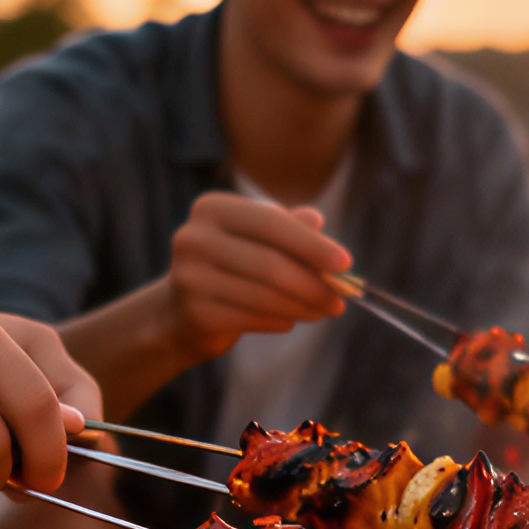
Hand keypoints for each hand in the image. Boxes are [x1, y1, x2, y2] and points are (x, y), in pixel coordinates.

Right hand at [162, 193, 350, 358]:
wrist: (181, 311)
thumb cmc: (232, 267)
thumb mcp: (259, 239)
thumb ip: (288, 228)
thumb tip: (316, 220)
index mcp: (213, 208)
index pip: (272, 223)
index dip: (312, 245)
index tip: (346, 263)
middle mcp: (194, 237)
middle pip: (271, 263)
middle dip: (314, 284)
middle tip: (341, 298)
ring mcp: (189, 276)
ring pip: (265, 295)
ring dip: (304, 306)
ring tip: (325, 310)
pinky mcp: (195, 312)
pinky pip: (254, 318)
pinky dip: (281, 321)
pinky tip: (291, 320)